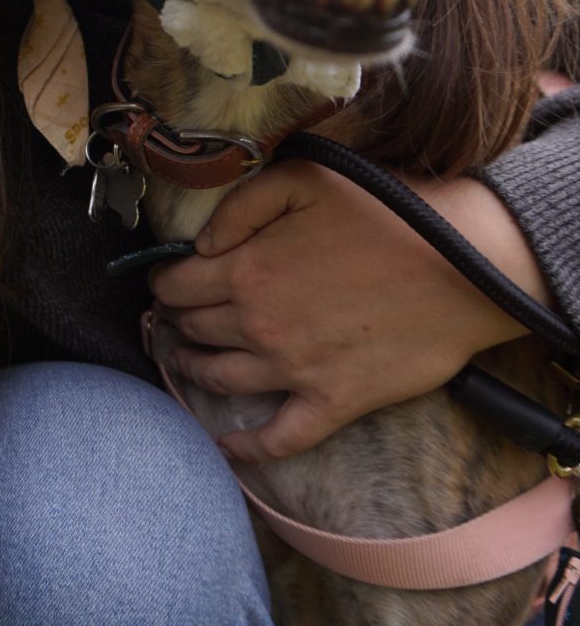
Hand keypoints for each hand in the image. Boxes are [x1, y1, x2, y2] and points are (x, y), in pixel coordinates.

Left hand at [147, 158, 549, 463]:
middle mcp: (259, 325)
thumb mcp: (302, 179)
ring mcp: (293, 371)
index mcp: (246, 270)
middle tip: (175, 316)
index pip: (176, 284)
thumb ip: (240, 206)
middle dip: (177, 321)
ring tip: (186, 361)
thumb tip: (201, 243)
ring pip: (220, 380)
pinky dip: (245, 447)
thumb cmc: (383, 211)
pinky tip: (225, 445)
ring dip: (193, 370)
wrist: (463, 266)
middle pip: (194, 330)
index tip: (164, 280)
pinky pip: (278, 439)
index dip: (163, 281)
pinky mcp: (332, 403)